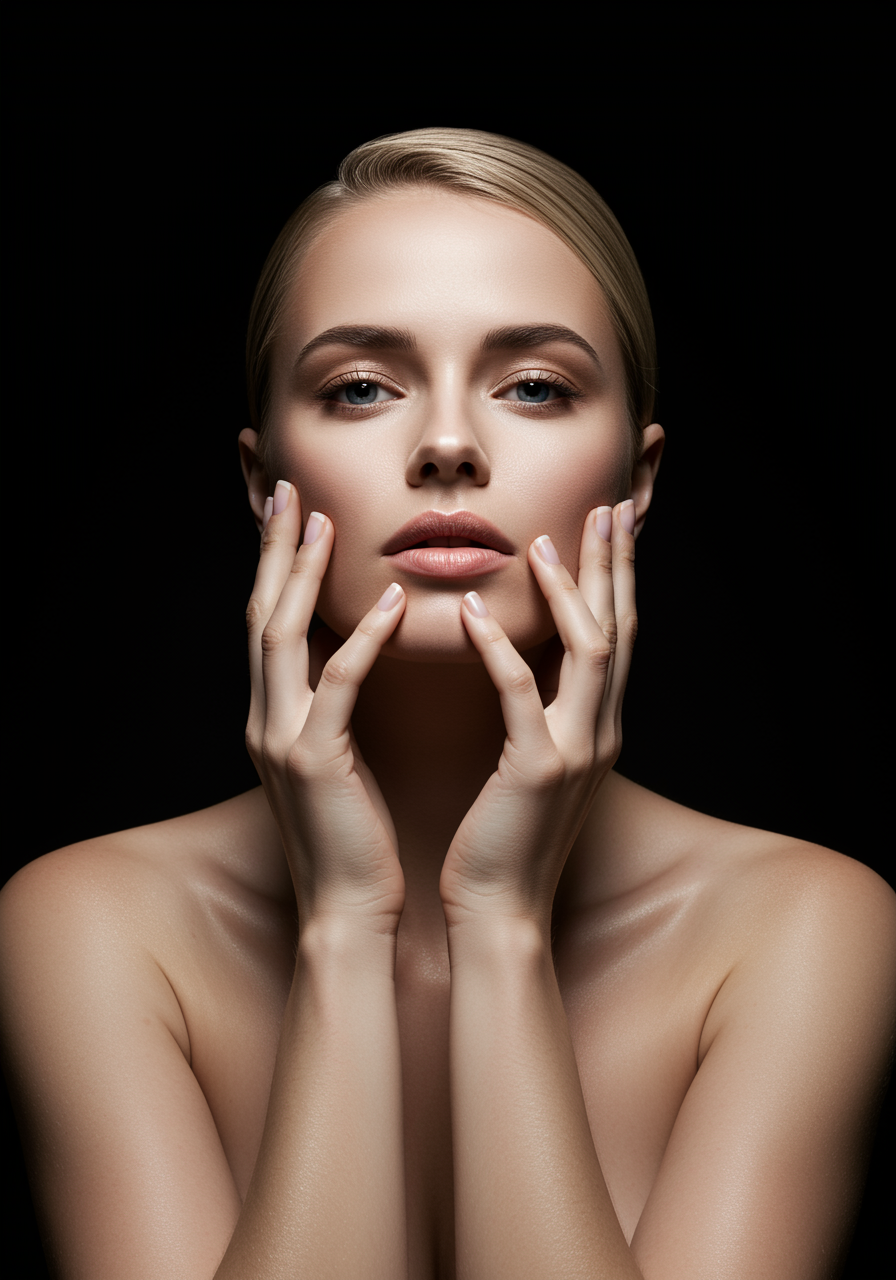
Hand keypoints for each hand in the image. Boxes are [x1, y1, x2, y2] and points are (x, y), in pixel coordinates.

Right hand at [246, 481, 406, 931]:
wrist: (348, 911)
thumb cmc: (355, 837)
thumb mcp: (335, 760)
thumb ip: (332, 709)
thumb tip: (350, 662)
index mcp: (276, 716)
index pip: (271, 624)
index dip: (278, 566)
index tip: (293, 512)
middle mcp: (267, 719)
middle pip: (261, 613)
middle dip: (272, 551)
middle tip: (286, 491)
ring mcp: (283, 739)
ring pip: (281, 636)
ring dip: (299, 574)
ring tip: (321, 521)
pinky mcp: (315, 763)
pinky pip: (336, 686)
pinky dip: (360, 641)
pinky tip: (388, 603)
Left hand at [439, 501, 636, 931]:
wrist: (499, 911)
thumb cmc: (504, 836)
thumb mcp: (534, 762)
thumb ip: (541, 710)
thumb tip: (530, 664)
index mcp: (597, 726)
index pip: (615, 634)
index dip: (616, 578)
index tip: (608, 524)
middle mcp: (600, 731)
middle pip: (619, 627)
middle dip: (615, 565)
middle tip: (609, 506)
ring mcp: (575, 750)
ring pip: (591, 649)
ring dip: (572, 589)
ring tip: (547, 539)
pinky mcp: (537, 771)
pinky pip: (523, 694)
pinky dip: (502, 649)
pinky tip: (478, 611)